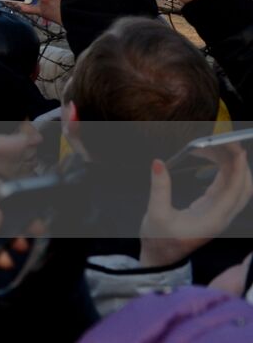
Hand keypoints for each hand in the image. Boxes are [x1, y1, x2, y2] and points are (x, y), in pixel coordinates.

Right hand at [139, 145, 252, 267]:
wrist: (160, 258)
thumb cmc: (159, 239)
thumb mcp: (156, 213)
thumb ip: (160, 188)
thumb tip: (158, 162)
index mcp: (214, 219)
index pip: (234, 190)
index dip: (239, 169)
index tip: (237, 149)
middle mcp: (222, 216)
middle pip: (243, 188)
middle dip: (239, 164)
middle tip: (225, 143)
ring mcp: (220, 213)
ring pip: (236, 187)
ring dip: (231, 166)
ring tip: (214, 148)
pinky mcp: (213, 210)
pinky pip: (226, 188)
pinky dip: (222, 172)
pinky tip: (210, 160)